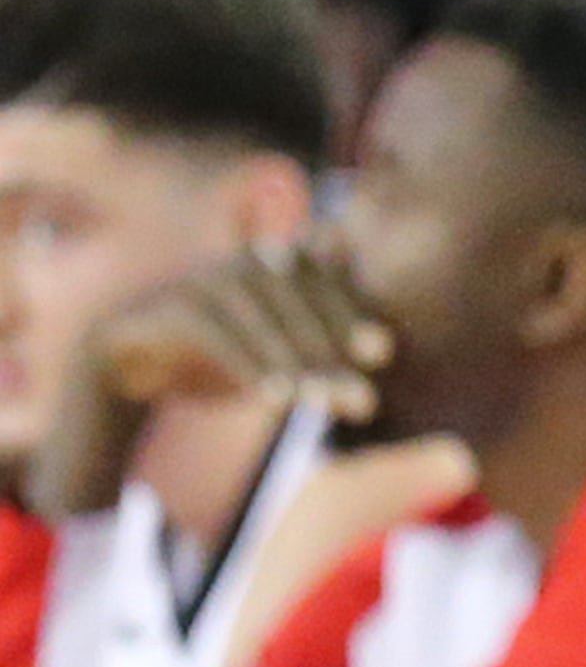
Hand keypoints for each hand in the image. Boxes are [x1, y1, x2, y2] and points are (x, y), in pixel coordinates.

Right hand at [30, 243, 394, 516]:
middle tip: (359, 396)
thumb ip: (315, 364)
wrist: (119, 365)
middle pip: (299, 300)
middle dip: (331, 347)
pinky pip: (216, 332)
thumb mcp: (267, 359)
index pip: (323, 283)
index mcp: (274, 264)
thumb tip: (374, 386)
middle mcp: (243, 262)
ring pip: (262, 315)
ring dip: (294, 360)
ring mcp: (203, 279)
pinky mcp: (167, 307)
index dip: (353, 314)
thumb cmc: (211, 358)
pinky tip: (275, 400)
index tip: (384, 354)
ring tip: (319, 404)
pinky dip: (249, 363)